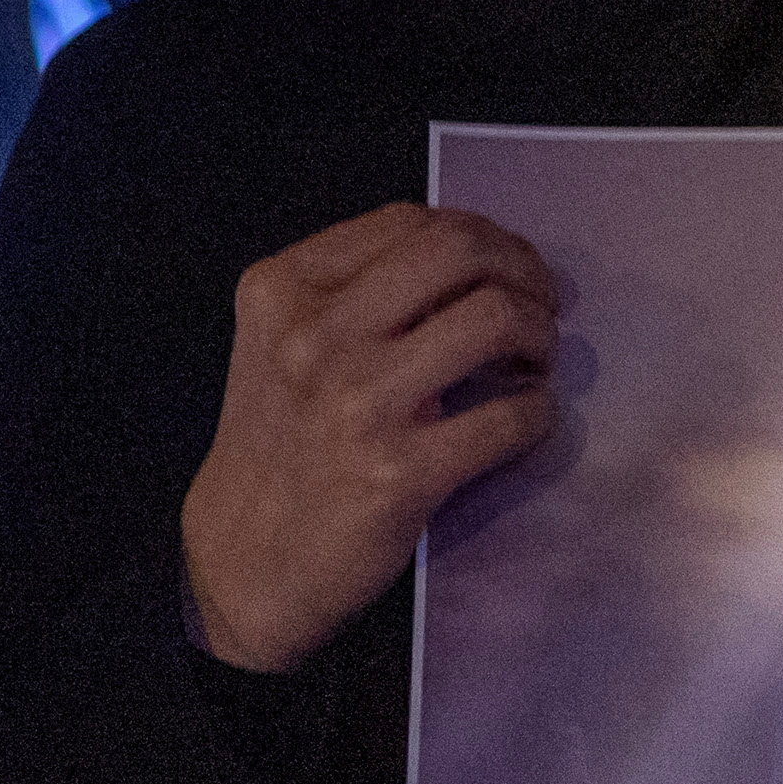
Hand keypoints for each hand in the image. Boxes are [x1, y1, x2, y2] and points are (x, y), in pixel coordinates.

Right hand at [177, 203, 560, 670]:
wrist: (242, 562)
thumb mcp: (282, 345)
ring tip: (535, 362)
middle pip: (460, 251)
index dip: (481, 237)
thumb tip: (473, 264)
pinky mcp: (400, 473)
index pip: (412, 221)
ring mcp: (358, 403)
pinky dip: (538, 414)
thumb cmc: (278, 448)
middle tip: (539, 308)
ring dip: (539, 336)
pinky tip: (526, 422)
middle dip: (522, 271)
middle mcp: (315, 335)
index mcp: (284, 289)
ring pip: (494, 319)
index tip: (506, 270)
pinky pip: (509, 416)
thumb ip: (353, 294)